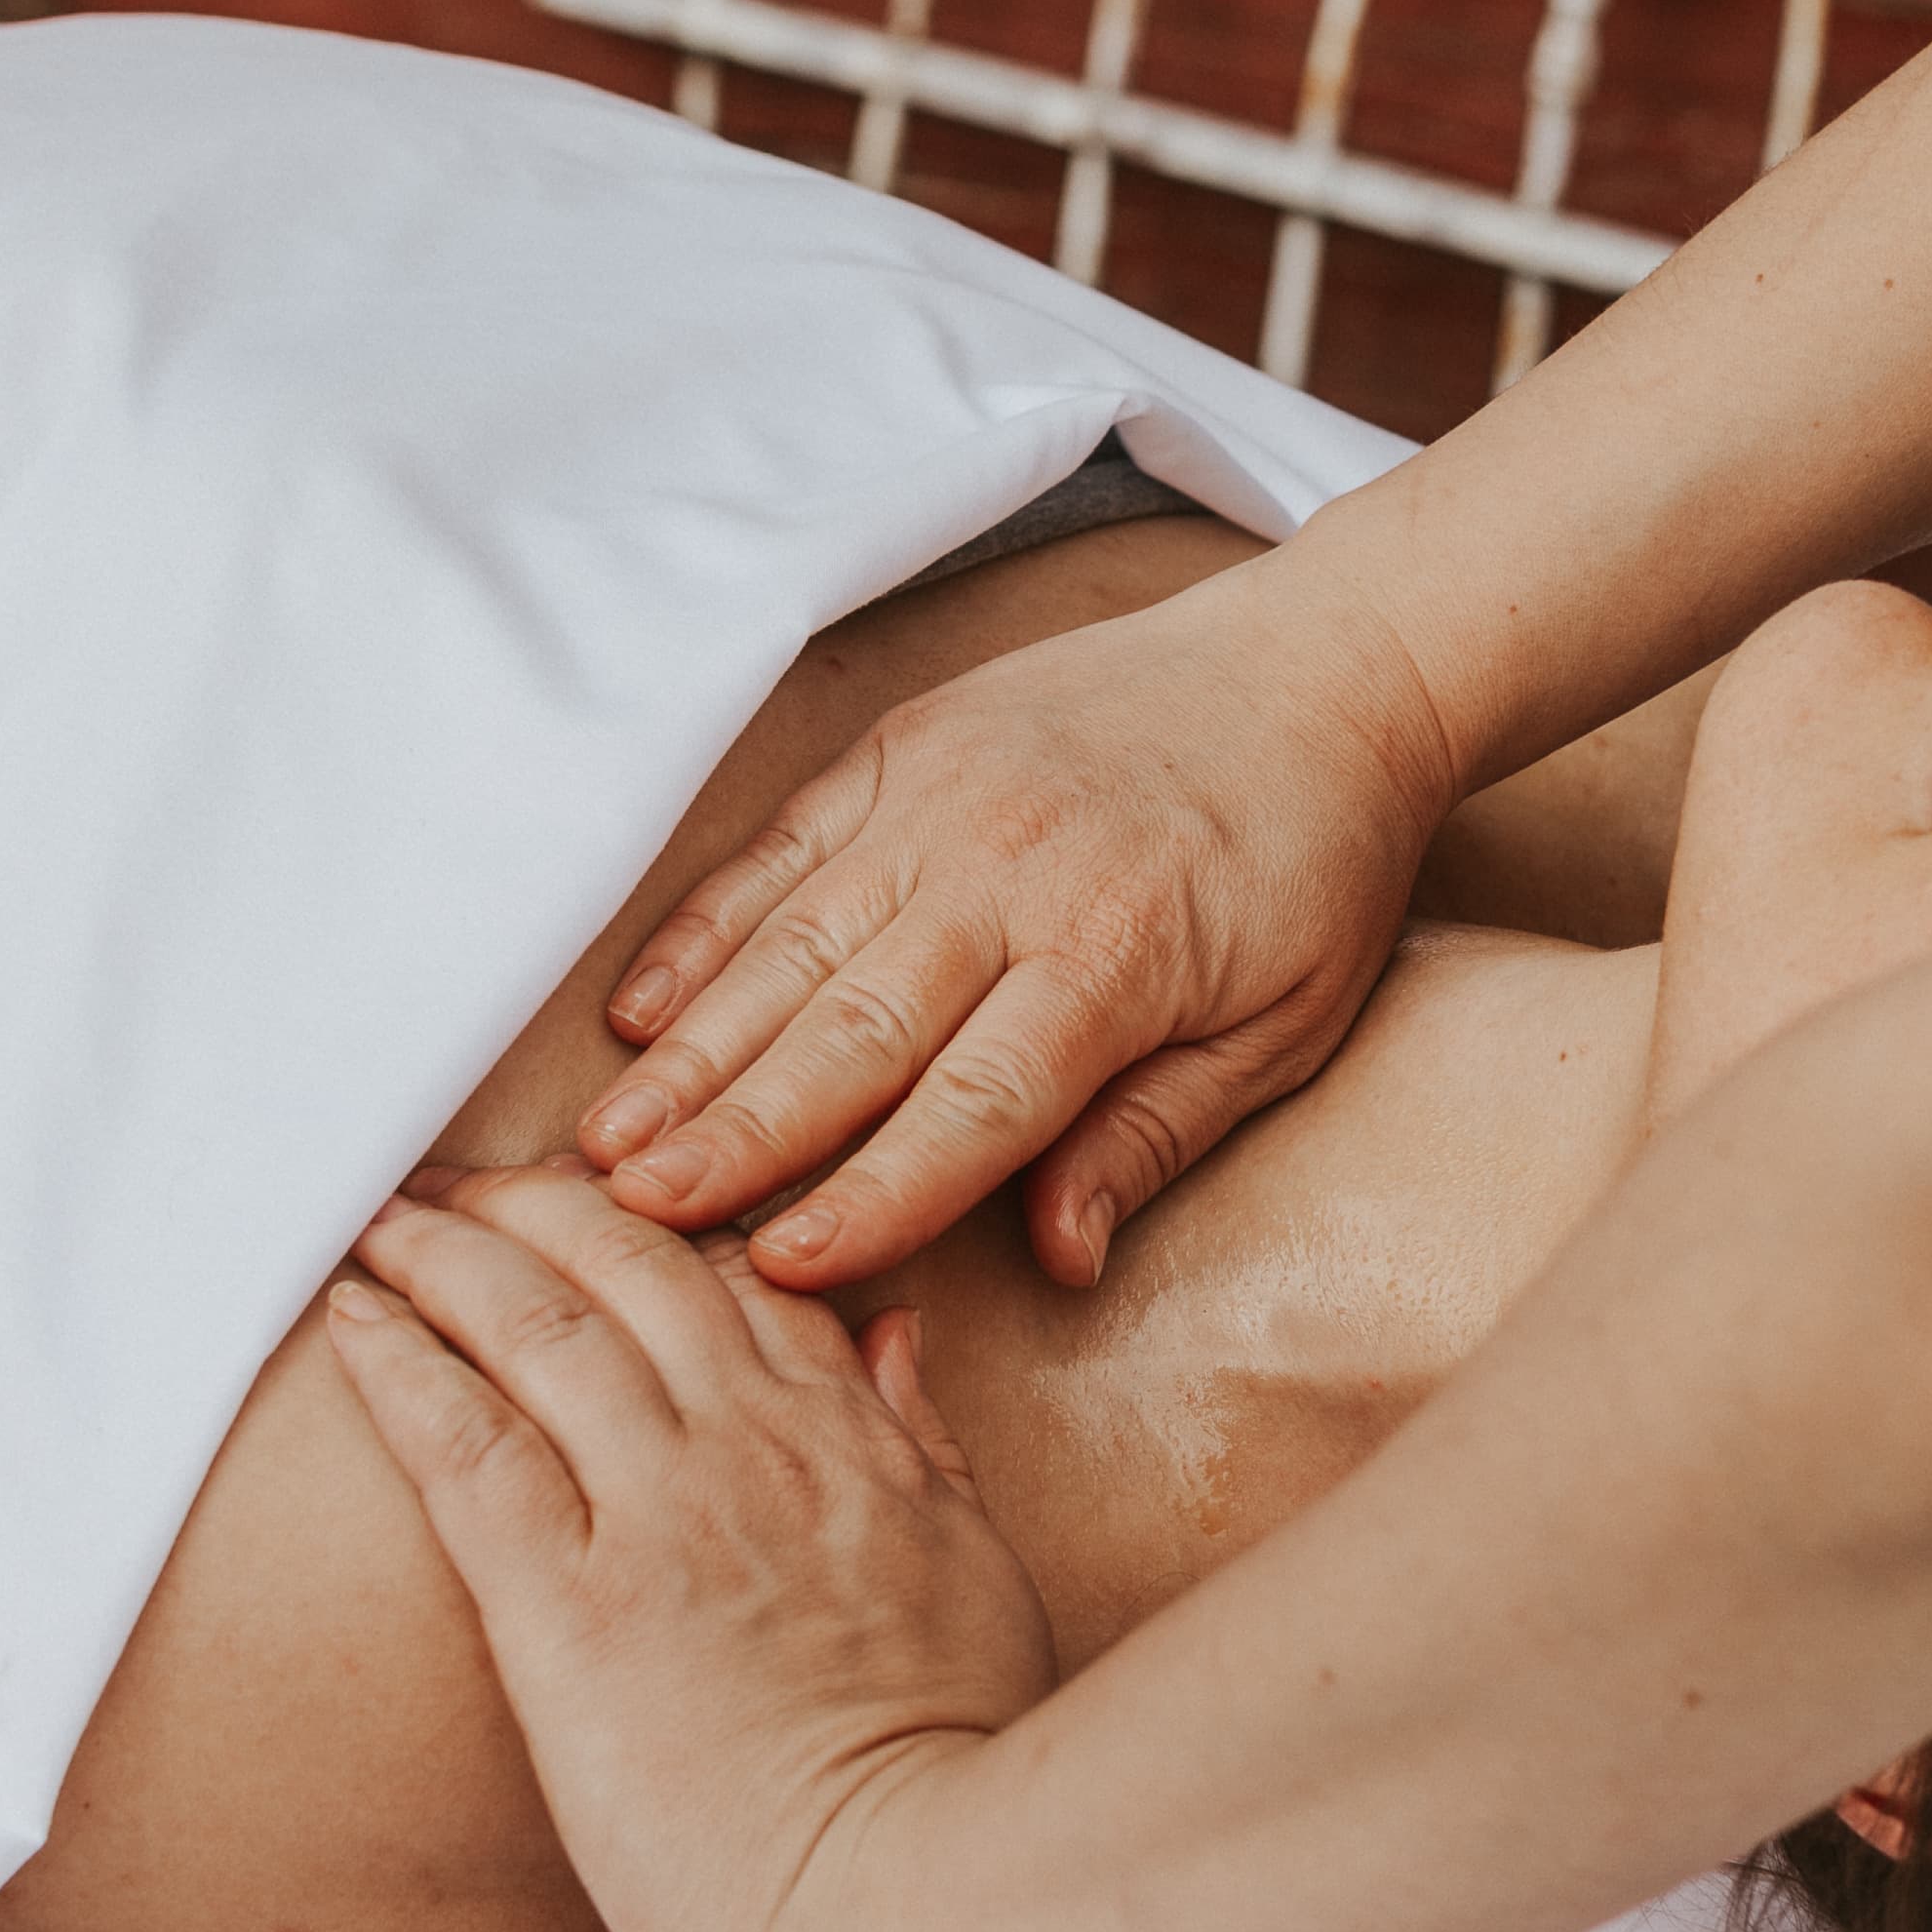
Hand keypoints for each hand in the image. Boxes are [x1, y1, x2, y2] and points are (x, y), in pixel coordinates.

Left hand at [325, 1162, 1055, 1931]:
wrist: (918, 1899)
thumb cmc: (963, 1762)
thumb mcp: (982, 1570)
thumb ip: (926, 1441)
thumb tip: (893, 1329)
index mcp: (855, 1440)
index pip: (746, 1273)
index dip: (662, 1216)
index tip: (603, 1194)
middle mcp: (756, 1445)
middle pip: (630, 1264)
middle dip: (536, 1201)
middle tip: (462, 1182)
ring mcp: (664, 1514)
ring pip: (540, 1322)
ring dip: (449, 1250)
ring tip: (384, 1217)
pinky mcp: (573, 1606)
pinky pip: (467, 1445)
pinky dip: (402, 1362)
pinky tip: (354, 1315)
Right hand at [579, 541, 1451, 1291]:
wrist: (1322, 662)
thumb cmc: (1314, 861)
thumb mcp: (1284, 1025)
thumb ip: (1155, 1137)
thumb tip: (1062, 1260)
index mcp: (1115, 955)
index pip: (973, 1105)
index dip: (873, 1192)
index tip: (782, 1269)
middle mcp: (1010, 872)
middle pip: (852, 1028)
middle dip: (737, 1132)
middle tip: (633, 1217)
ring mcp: (943, 798)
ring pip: (792, 944)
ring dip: (694, 1049)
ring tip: (609, 1139)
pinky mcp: (903, 747)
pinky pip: (781, 846)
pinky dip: (705, 928)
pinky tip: (640, 1009)